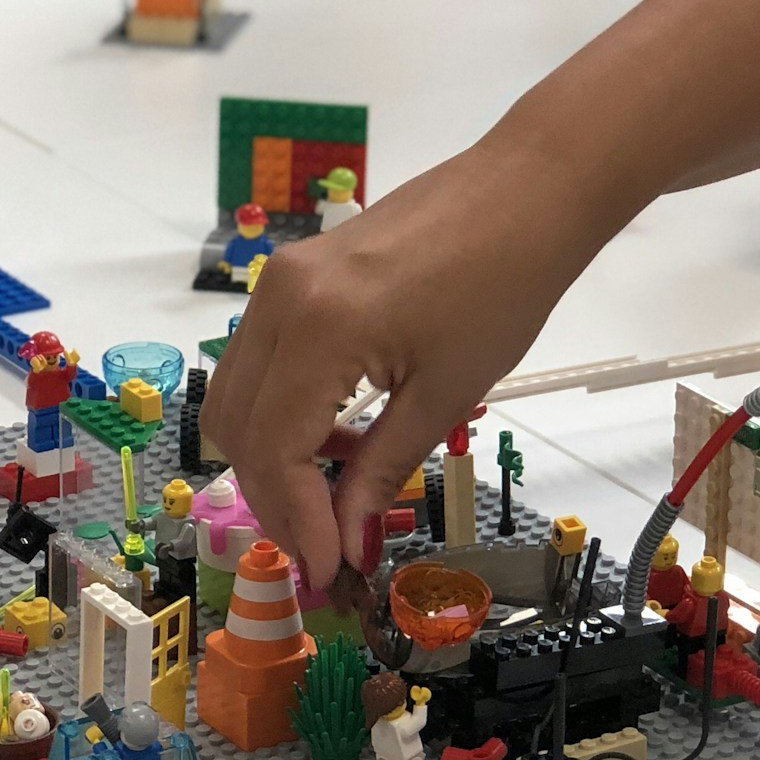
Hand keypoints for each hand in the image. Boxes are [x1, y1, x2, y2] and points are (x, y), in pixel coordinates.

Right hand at [205, 139, 605, 592]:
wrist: (524, 191)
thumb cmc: (504, 285)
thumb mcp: (445, 393)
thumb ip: (381, 468)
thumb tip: (347, 538)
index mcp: (319, 330)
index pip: (275, 451)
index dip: (297, 521)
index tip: (328, 568)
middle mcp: (279, 302)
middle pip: (237, 430)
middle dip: (274, 500)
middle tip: (323, 548)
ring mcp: (277, 284)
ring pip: (234, 398)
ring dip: (270, 458)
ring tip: (332, 495)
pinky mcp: (290, 277)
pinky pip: (258, 364)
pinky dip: (280, 414)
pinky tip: (337, 437)